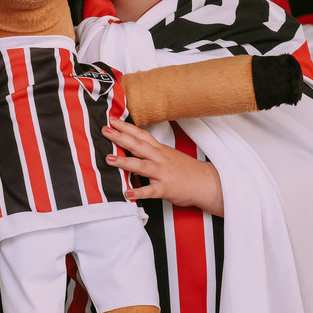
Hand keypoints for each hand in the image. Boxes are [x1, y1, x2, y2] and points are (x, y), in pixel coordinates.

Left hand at [103, 118, 224, 216]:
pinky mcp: (166, 188)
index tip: (112, 119)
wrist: (207, 183)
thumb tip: (133, 148)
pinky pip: (151, 191)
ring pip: (142, 165)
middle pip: (138, 145)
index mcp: (160, 150)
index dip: (126, 127)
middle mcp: (160, 159)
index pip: (141, 135)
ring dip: (125, 162)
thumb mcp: (169, 156)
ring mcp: (163, 173)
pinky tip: (127, 193)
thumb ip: (152, 152)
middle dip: (120, 137)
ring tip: (109, 159)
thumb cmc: (186, 170)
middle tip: (105, 130)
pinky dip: (139, 192)